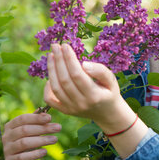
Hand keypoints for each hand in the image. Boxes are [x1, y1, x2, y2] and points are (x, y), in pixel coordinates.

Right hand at [2, 112, 60, 159]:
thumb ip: (36, 121)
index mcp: (10, 126)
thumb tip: (45, 111)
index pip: (22, 119)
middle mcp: (6, 137)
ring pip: (24, 142)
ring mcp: (7, 150)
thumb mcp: (31, 132)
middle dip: (43, 128)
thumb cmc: (27, 145)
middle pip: (24, 130)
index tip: (50, 118)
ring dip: (41, 140)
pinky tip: (45, 152)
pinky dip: (35, 154)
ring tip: (55, 139)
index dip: (36, 118)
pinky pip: (22, 157)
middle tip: (58, 128)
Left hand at [45, 43, 147, 158]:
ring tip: (51, 55)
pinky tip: (50, 75)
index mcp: (94, 95)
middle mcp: (81, 103)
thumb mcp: (111, 80)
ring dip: (51, 70)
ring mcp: (71, 108)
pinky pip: (50, 100)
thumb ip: (100, 71)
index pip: (77, 74)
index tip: (65, 46)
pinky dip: (47, 87)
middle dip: (58, 61)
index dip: (69, 59)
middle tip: (55, 46)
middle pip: (64, 80)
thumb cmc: (110, 92)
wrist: (108, 114)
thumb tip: (84, 64)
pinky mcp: (65, 111)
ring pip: (56, 88)